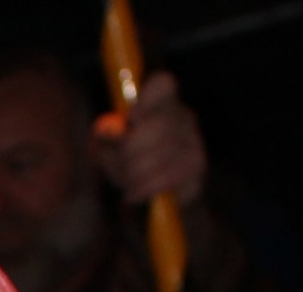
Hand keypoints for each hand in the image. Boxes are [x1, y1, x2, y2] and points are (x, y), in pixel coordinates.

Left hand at [92, 71, 205, 207]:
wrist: (151, 196)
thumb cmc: (128, 163)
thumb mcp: (109, 149)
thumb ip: (105, 137)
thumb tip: (111, 131)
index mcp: (161, 102)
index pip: (163, 83)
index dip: (148, 98)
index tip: (132, 118)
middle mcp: (183, 116)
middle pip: (159, 124)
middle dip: (132, 149)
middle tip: (119, 163)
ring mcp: (194, 140)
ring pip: (164, 152)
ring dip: (136, 172)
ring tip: (125, 184)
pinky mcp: (197, 166)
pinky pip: (169, 176)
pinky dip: (146, 187)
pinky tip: (133, 194)